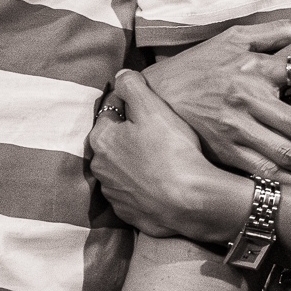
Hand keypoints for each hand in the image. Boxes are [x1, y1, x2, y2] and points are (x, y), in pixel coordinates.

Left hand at [89, 70, 240, 243]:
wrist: (191, 203)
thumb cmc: (172, 151)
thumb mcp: (153, 108)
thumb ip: (132, 86)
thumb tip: (121, 75)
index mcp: (101, 140)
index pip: (110, 111)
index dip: (130, 104)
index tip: (149, 105)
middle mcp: (100, 168)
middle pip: (113, 142)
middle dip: (129, 135)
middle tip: (157, 132)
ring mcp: (113, 194)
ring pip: (121, 169)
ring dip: (134, 162)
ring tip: (159, 158)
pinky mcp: (127, 214)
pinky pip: (132, 193)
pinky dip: (142, 186)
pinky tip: (160, 182)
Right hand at [139, 17, 290, 185]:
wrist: (155, 95)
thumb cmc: (199, 64)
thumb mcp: (234, 37)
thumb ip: (277, 31)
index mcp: (255, 67)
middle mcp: (248, 99)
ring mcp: (236, 129)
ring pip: (286, 157)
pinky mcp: (225, 152)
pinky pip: (262, 173)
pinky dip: (286, 182)